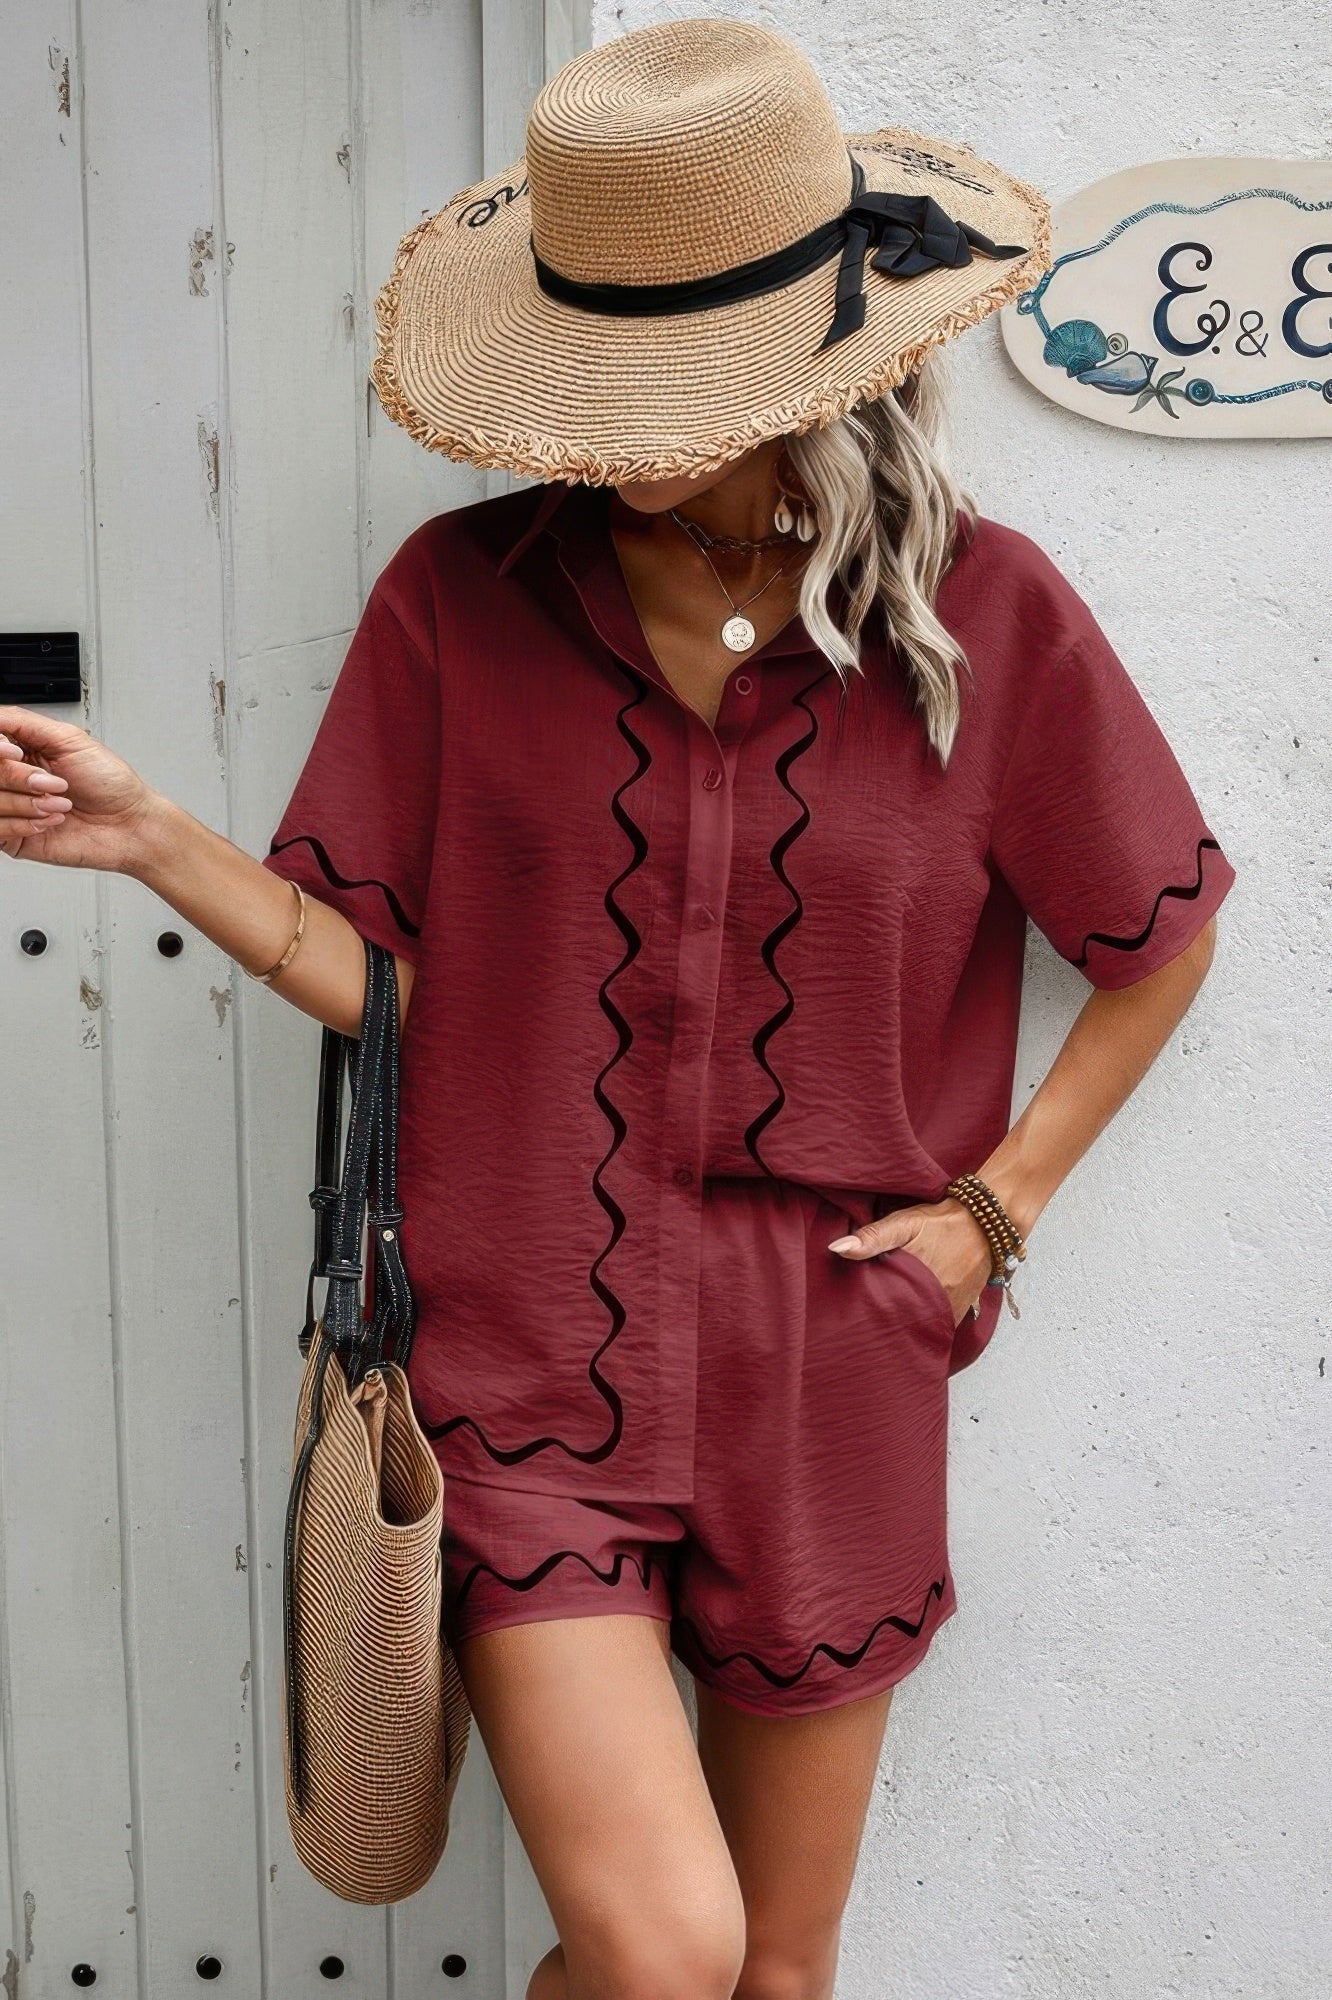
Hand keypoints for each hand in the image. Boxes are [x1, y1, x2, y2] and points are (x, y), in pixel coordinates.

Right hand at [0, 706, 163, 872]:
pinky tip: (52, 821)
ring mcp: (12, 808)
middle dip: (20, 777)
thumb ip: (22, 721)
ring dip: (29, 803)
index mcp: (22, 751)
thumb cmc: (111, 784)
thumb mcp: (69, 739)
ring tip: (60, 804)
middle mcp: (14, 778)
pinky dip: (27, 823)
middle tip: (54, 783)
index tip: (17, 752)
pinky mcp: (13, 838)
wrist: (130, 825)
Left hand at [828, 1196, 993, 1326]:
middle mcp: (937, 1302)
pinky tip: (913, 1318)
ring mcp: (951, 1308)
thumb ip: (872, 1237)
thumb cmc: (942, 1222)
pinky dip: (927, 1323)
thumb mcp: (903, 1224)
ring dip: (907, 1324)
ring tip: (888, 1323)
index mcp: (917, 1284)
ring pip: (922, 1326)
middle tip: (868, 1322)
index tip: (855, 1315)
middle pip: (903, 1322)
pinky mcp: (962, 1309)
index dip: (869, 1314)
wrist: (986, 1222)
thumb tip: (837, 1249)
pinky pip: (940, 1325)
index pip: (885, 1312)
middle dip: (886, 1323)